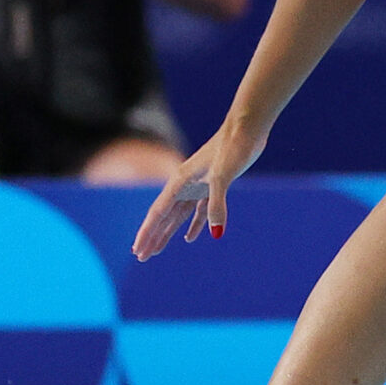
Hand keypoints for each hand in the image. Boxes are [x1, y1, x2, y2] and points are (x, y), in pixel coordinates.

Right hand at [134, 120, 267, 259]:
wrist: (247, 128)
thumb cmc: (233, 146)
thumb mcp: (223, 176)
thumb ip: (217, 204)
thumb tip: (215, 233)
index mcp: (181, 181)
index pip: (158, 212)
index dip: (147, 232)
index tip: (138, 250)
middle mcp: (185, 184)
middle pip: (164, 217)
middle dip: (152, 237)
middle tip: (141, 257)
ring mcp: (199, 185)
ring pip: (178, 215)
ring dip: (168, 233)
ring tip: (157, 251)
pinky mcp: (214, 185)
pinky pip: (199, 210)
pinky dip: (195, 224)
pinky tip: (190, 238)